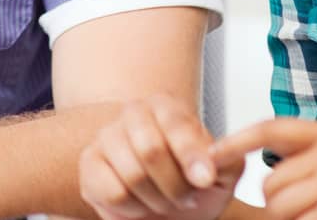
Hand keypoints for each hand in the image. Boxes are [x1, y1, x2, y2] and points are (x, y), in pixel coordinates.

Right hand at [80, 94, 240, 219]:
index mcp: (166, 106)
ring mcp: (106, 136)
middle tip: (186, 197)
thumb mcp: (223, 172)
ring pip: (132, 175)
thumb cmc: (192, 183)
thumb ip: (227, 160)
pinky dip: (134, 209)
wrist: (170, 205)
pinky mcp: (89, 164)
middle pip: (150, 150)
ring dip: (157, 200)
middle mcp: (132, 112)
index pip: (175, 124)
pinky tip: (140, 204)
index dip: (190, 155)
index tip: (204, 179)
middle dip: (175, 186)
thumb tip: (210, 164)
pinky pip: (113, 193)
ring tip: (164, 200)